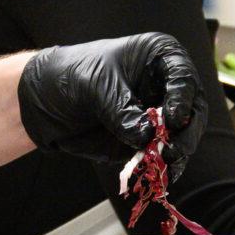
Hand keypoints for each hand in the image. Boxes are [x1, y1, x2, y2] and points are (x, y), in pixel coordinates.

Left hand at [16, 33, 205, 169]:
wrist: (42, 101)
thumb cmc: (70, 75)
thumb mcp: (95, 86)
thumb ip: (121, 110)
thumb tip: (145, 137)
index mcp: (159, 58)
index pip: (183, 77)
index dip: (182, 99)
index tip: (171, 119)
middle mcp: (165, 86)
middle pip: (192, 111)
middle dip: (186, 133)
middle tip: (171, 150)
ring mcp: (157, 115)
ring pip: (182, 137)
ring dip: (176, 154)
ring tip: (163, 165)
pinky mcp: (146, 140)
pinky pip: (162, 155)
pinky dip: (161, 167)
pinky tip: (158, 176)